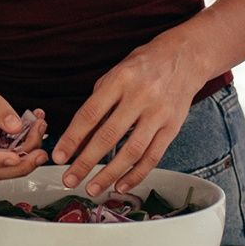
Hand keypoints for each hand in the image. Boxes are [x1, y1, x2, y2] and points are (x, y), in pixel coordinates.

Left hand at [51, 37, 201, 196]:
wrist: (185, 57)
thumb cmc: (144, 64)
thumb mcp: (116, 73)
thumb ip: (99, 102)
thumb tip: (79, 136)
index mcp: (120, 80)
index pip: (90, 114)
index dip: (72, 137)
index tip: (59, 155)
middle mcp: (140, 97)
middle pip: (108, 136)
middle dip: (86, 162)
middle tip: (69, 178)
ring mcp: (158, 114)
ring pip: (131, 152)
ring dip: (109, 174)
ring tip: (92, 188)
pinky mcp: (172, 128)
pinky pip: (152, 157)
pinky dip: (136, 175)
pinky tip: (121, 185)